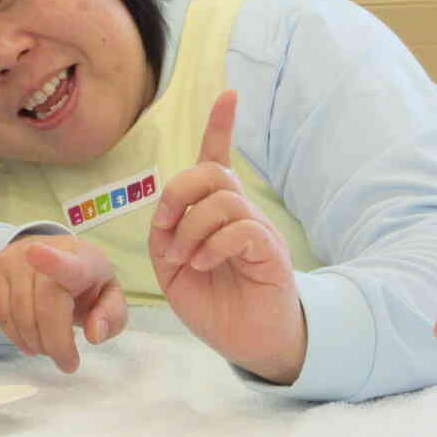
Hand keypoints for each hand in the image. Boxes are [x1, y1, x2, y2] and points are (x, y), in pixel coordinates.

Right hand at [0, 234, 126, 373]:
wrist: (53, 255)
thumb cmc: (86, 283)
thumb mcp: (110, 297)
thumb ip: (111, 316)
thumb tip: (94, 334)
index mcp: (81, 259)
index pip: (66, 262)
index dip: (52, 260)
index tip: (36, 253)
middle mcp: (44, 250)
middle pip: (45, 306)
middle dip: (56, 343)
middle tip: (67, 363)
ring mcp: (16, 260)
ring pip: (21, 314)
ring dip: (37, 343)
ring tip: (50, 348)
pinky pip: (2, 315)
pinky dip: (17, 337)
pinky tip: (31, 342)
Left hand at [147, 89, 304, 381]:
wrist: (250, 343)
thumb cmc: (215, 304)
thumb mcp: (174, 270)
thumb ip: (165, 237)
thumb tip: (167, 216)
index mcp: (215, 214)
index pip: (218, 158)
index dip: (221, 126)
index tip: (228, 94)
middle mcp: (240, 214)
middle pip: (212, 173)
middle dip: (179, 192)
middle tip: (166, 228)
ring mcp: (258, 231)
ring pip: (224, 200)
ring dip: (192, 228)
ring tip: (186, 260)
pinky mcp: (270, 253)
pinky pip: (242, 228)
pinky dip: (214, 245)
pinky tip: (204, 265)